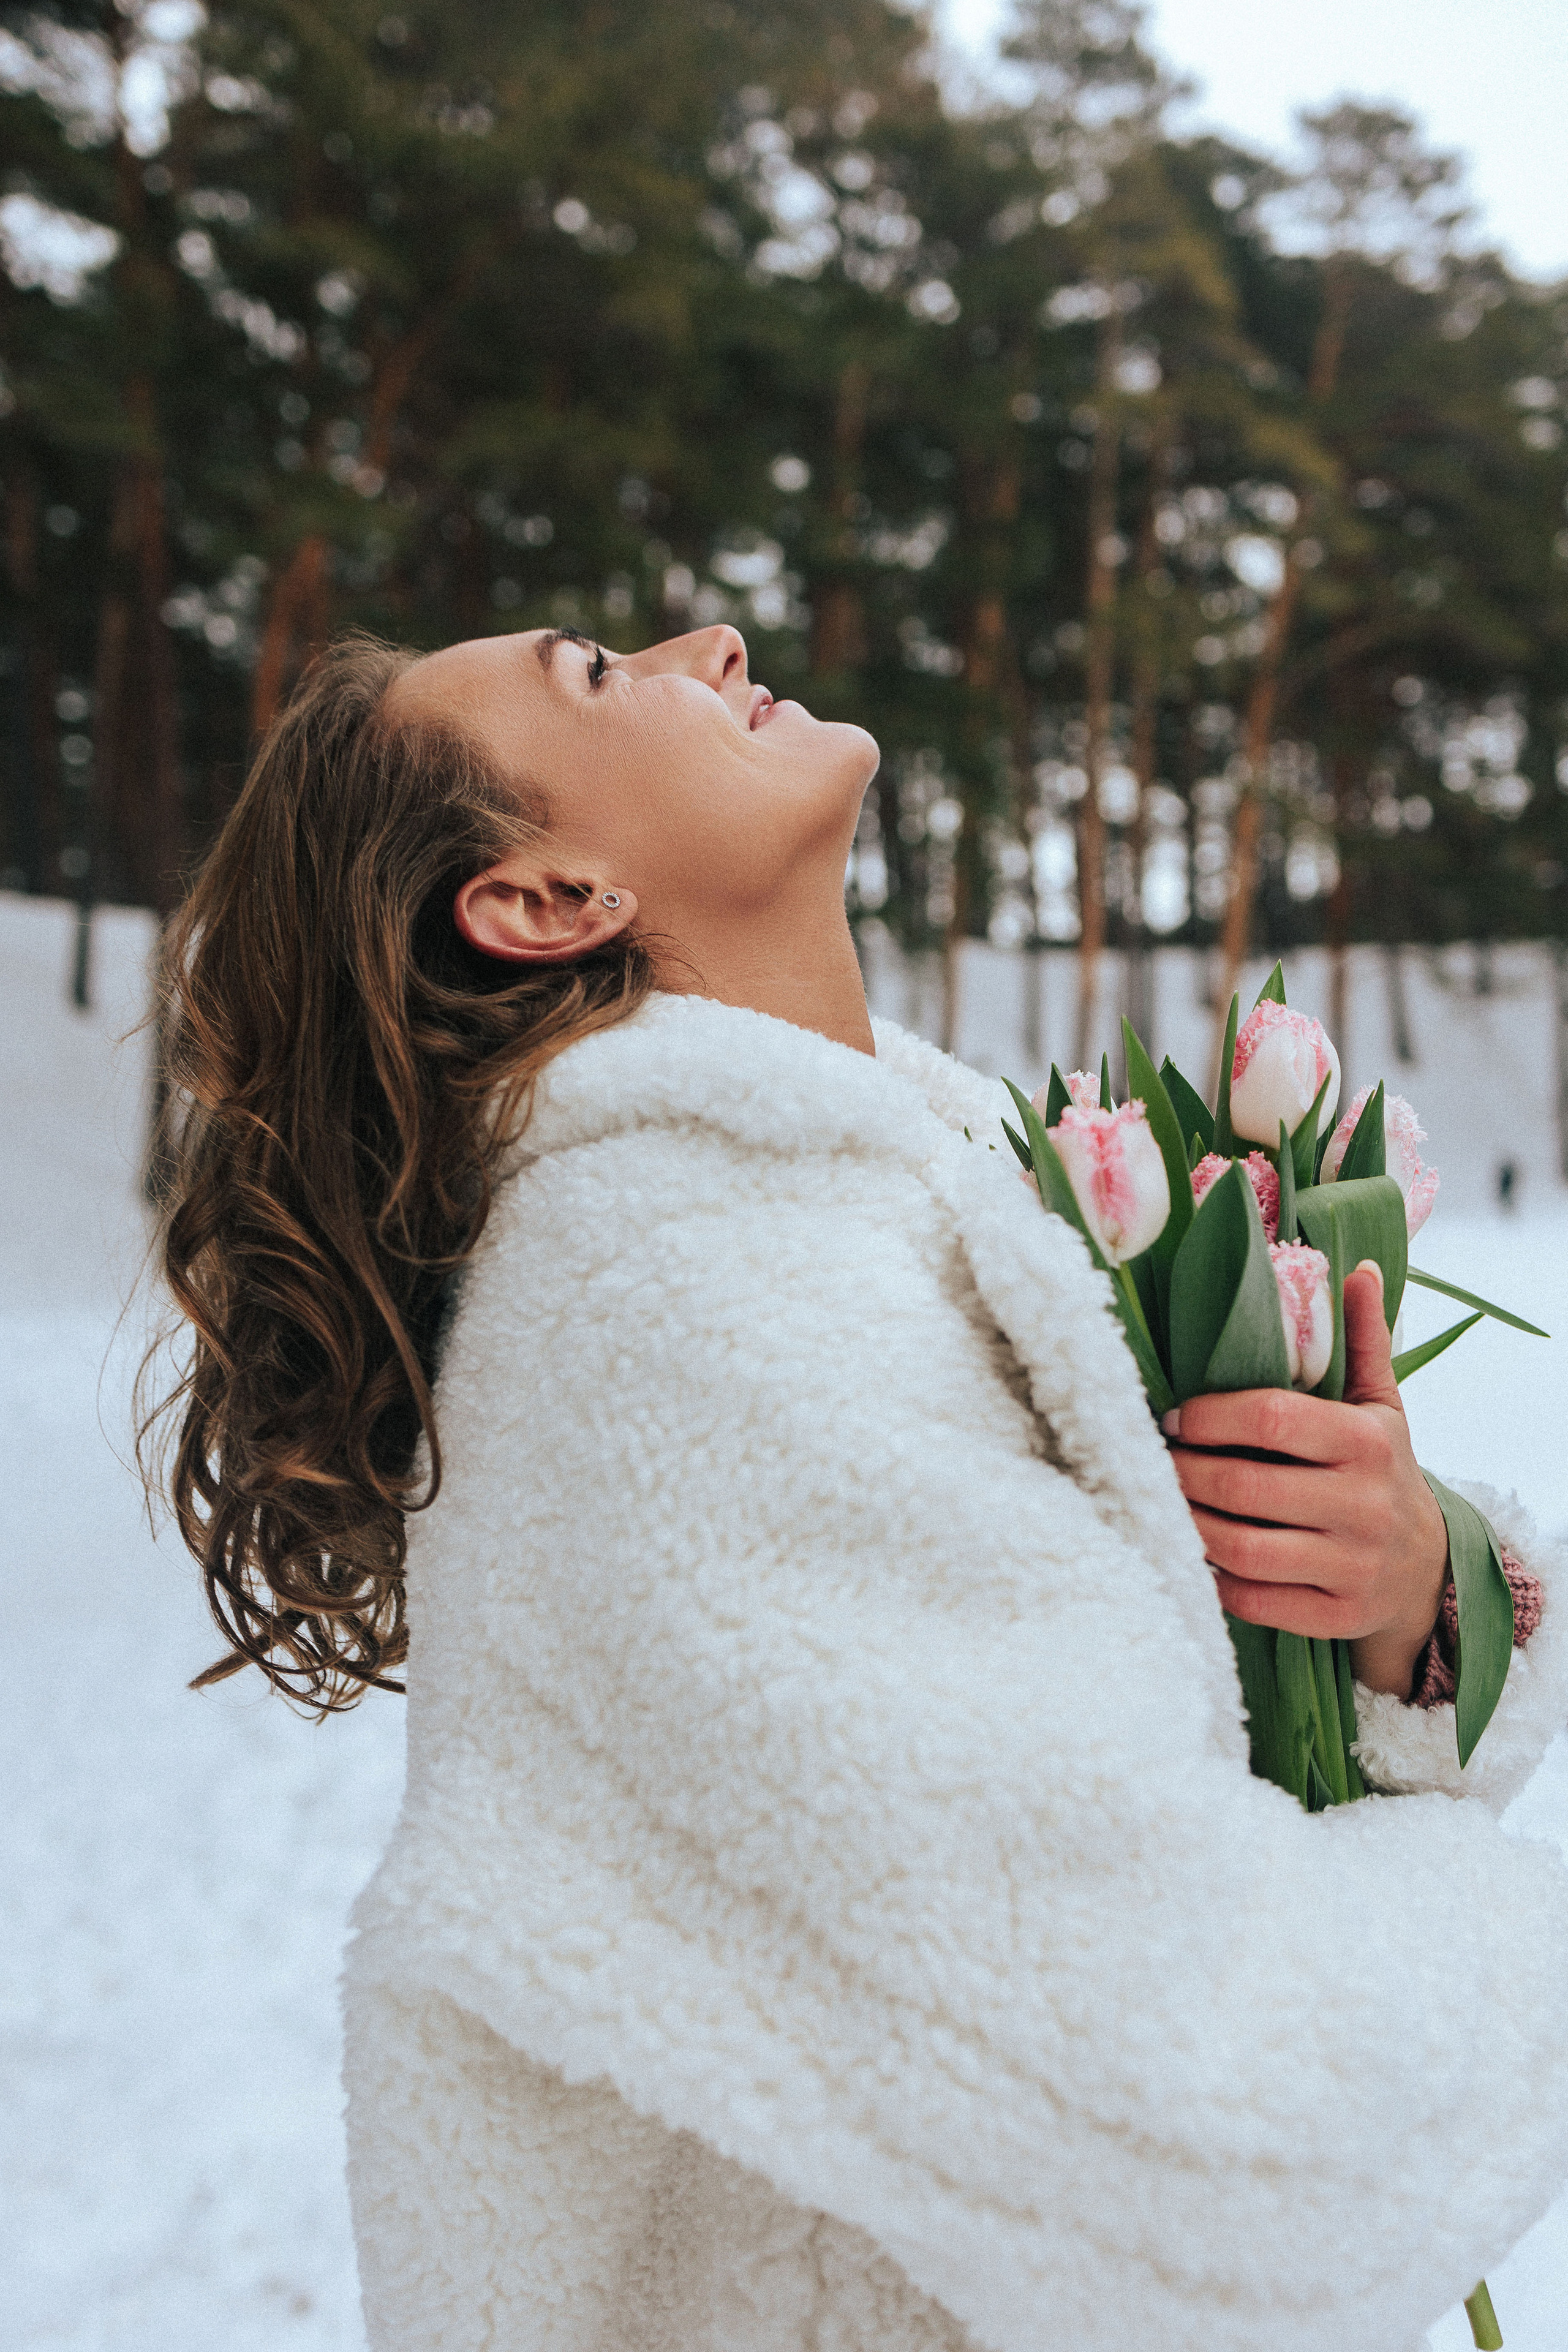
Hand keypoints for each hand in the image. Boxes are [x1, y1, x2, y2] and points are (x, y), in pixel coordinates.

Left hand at [1163, 1261, 1449, 1698]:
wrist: (1426, 1570)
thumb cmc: (1381, 1472)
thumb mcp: (1381, 1405)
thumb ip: (1361, 1340)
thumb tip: (1353, 1268)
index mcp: (1368, 1442)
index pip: (1271, 1418)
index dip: (1208, 1416)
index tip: (1172, 1416)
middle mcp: (1364, 1506)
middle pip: (1243, 1485)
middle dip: (1183, 1472)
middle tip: (1150, 1460)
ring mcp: (1351, 1567)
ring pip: (1241, 1549)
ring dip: (1185, 1524)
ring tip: (1158, 1502)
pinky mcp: (1335, 1617)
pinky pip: (1253, 1601)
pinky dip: (1211, 1579)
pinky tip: (1190, 1553)